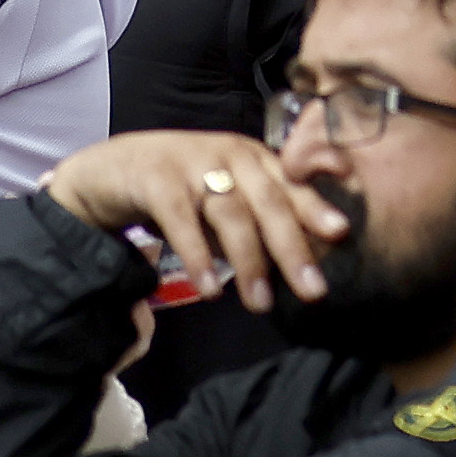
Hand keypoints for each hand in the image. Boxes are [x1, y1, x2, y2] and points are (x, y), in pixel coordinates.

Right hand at [47, 131, 347, 312]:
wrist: (112, 169)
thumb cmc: (182, 187)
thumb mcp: (226, 199)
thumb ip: (258, 222)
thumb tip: (301, 262)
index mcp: (254, 157)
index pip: (292, 184)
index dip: (317, 206)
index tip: (343, 233)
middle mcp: (231, 154)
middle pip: (269, 202)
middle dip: (293, 247)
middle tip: (313, 290)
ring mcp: (194, 163)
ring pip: (231, 214)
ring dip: (249, 261)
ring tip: (260, 302)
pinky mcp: (157, 179)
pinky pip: (182, 221)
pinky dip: (198, 255)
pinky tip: (209, 289)